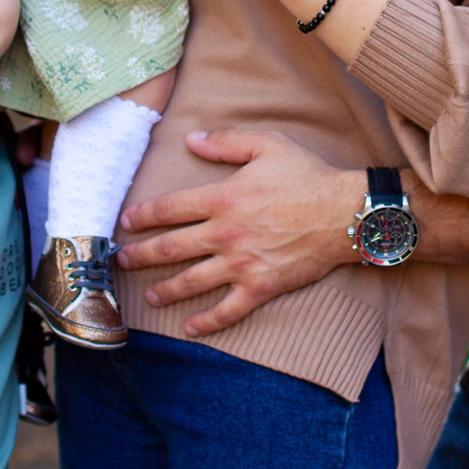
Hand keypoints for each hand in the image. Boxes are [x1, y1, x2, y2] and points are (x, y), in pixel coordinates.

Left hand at [115, 128, 359, 333]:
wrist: (345, 213)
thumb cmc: (308, 175)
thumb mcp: (266, 145)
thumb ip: (225, 143)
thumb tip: (191, 139)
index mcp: (221, 198)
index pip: (168, 209)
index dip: (142, 215)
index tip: (126, 222)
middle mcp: (224, 234)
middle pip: (169, 249)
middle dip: (140, 255)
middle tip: (122, 261)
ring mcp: (241, 263)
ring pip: (191, 282)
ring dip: (165, 290)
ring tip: (150, 295)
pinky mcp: (261, 286)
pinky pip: (228, 310)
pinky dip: (208, 322)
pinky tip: (191, 329)